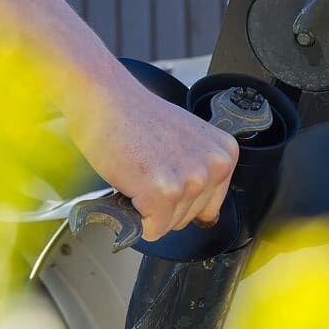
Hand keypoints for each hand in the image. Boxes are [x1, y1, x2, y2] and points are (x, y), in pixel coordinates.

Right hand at [66, 68, 238, 241]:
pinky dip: (133, 217)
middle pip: (189, 218)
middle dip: (162, 204)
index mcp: (225, 153)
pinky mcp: (163, 192)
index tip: (164, 174)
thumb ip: (199, 171)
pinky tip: (129, 182)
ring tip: (138, 171)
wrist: (104, 99)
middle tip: (146, 168)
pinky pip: (151, 230)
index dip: (178, 198)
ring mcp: (190, 179)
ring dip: (146, 207)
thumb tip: (206, 216)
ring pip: (169, 225)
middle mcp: (215, 166)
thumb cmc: (136, 117)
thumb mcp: (186, 141)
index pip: (209, 207)